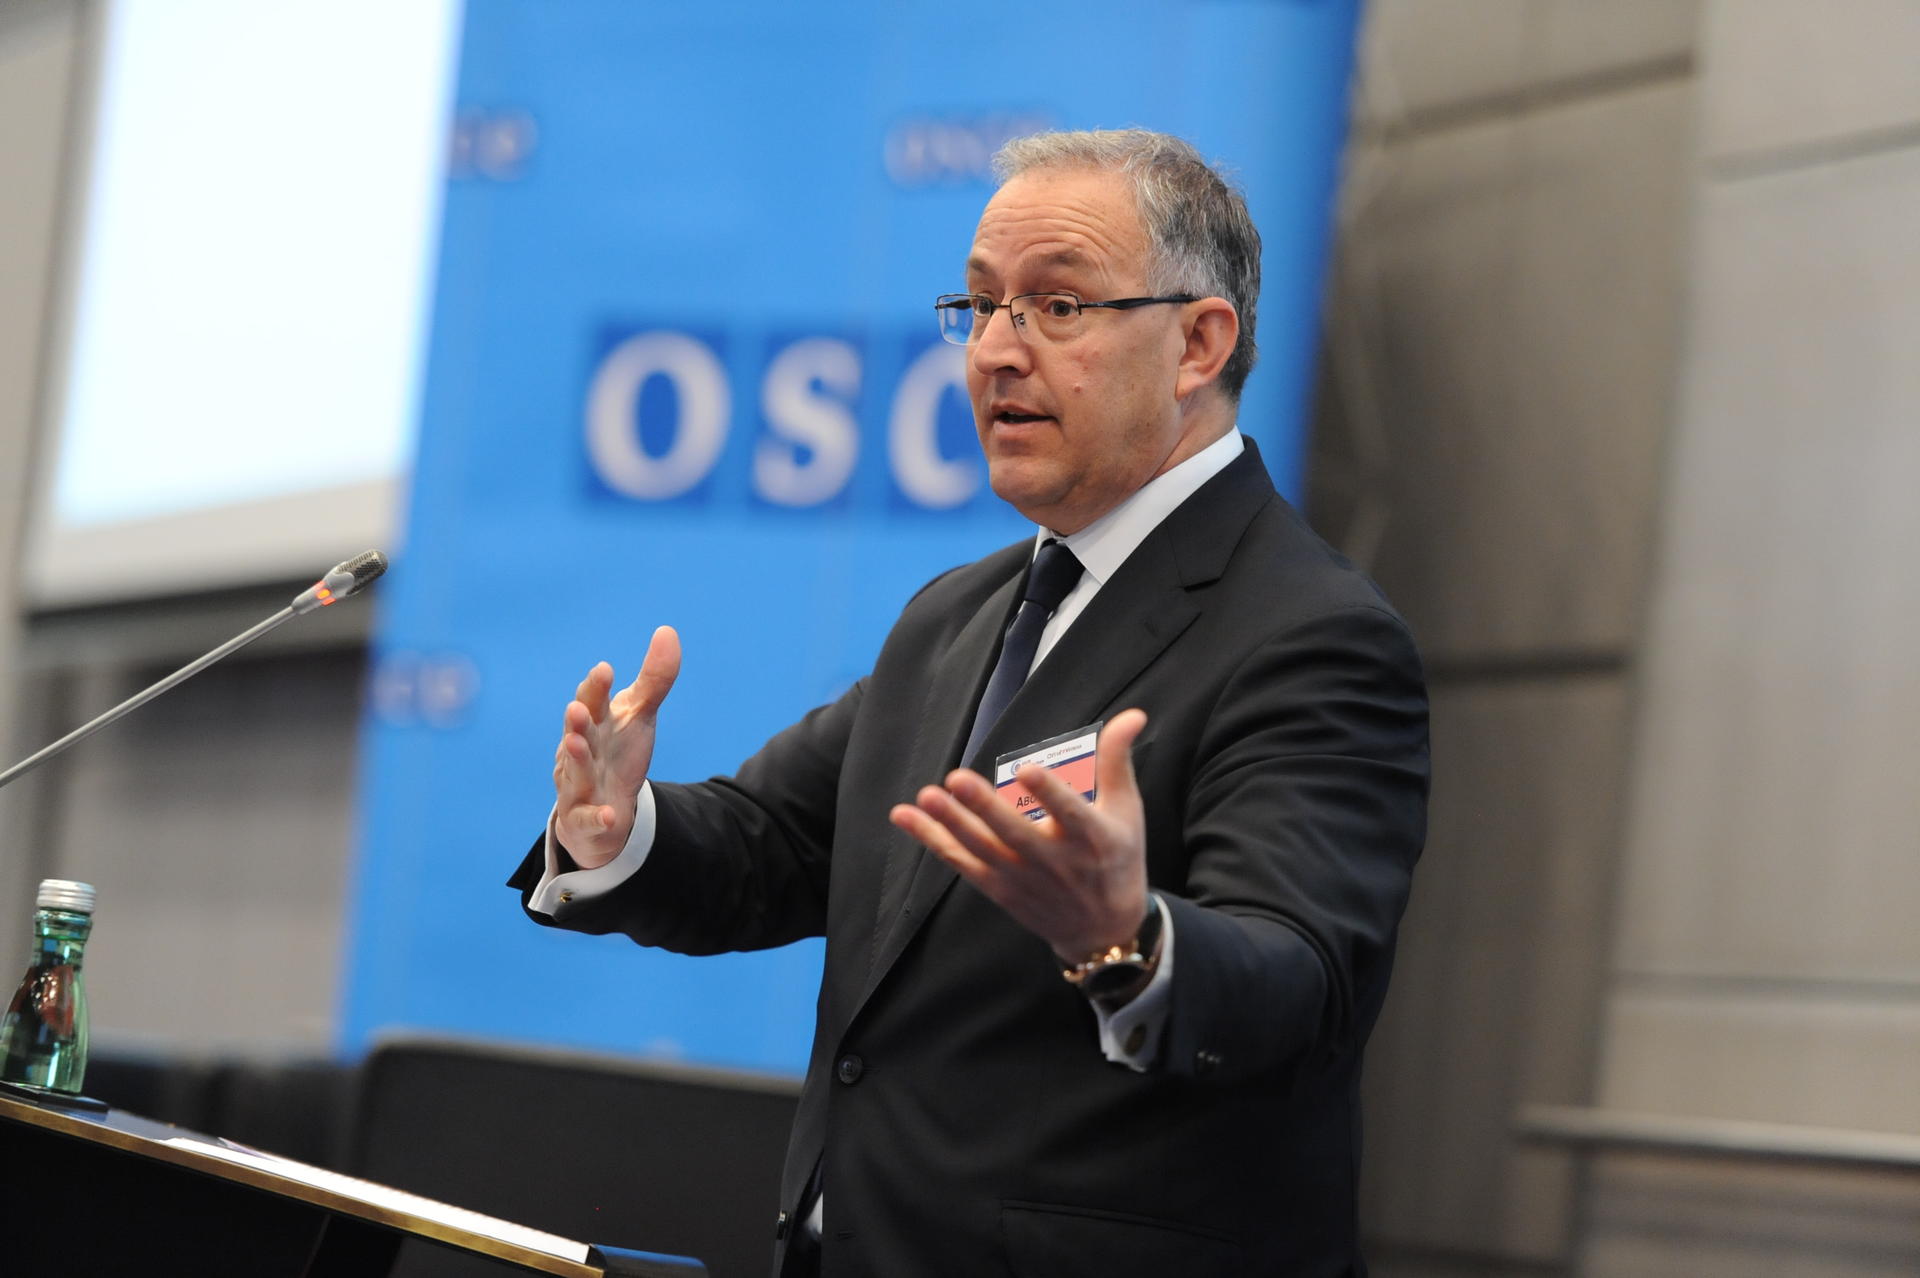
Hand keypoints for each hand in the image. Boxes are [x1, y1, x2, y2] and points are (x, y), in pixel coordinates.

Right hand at [552, 625, 680, 867]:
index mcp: (594, 724)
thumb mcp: (638, 715)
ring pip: (574, 773)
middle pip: (578, 735)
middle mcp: (581, 752)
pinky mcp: (584, 819)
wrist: (602, 807)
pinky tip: (610, 815)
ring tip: (578, 745)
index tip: (605, 670)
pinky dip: (597, 817)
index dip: (596, 687)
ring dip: (575, 760)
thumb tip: (667, 630)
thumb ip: (654, 679)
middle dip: (576, 722)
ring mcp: (579, 786)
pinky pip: (588, 820)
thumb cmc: (617, 752)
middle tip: (576, 707)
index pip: (592, 701)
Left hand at [889, 709, 1149, 960]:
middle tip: (958, 779)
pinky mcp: (1000, 889)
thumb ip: (1117, 761)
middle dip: (985, 808)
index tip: (1028, 769)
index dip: (1050, 794)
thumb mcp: (1126, 811)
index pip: (1071, 813)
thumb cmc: (1116, 859)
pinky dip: (932, 841)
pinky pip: (961, 863)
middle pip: (1015, 834)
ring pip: (983, 850)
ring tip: (927, 796)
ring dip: (951, 824)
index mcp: (1092, 838)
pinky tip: (905, 817)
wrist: (1104, 929)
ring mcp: (1024, 879)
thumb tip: (1132, 715)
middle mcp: (1056, 862)